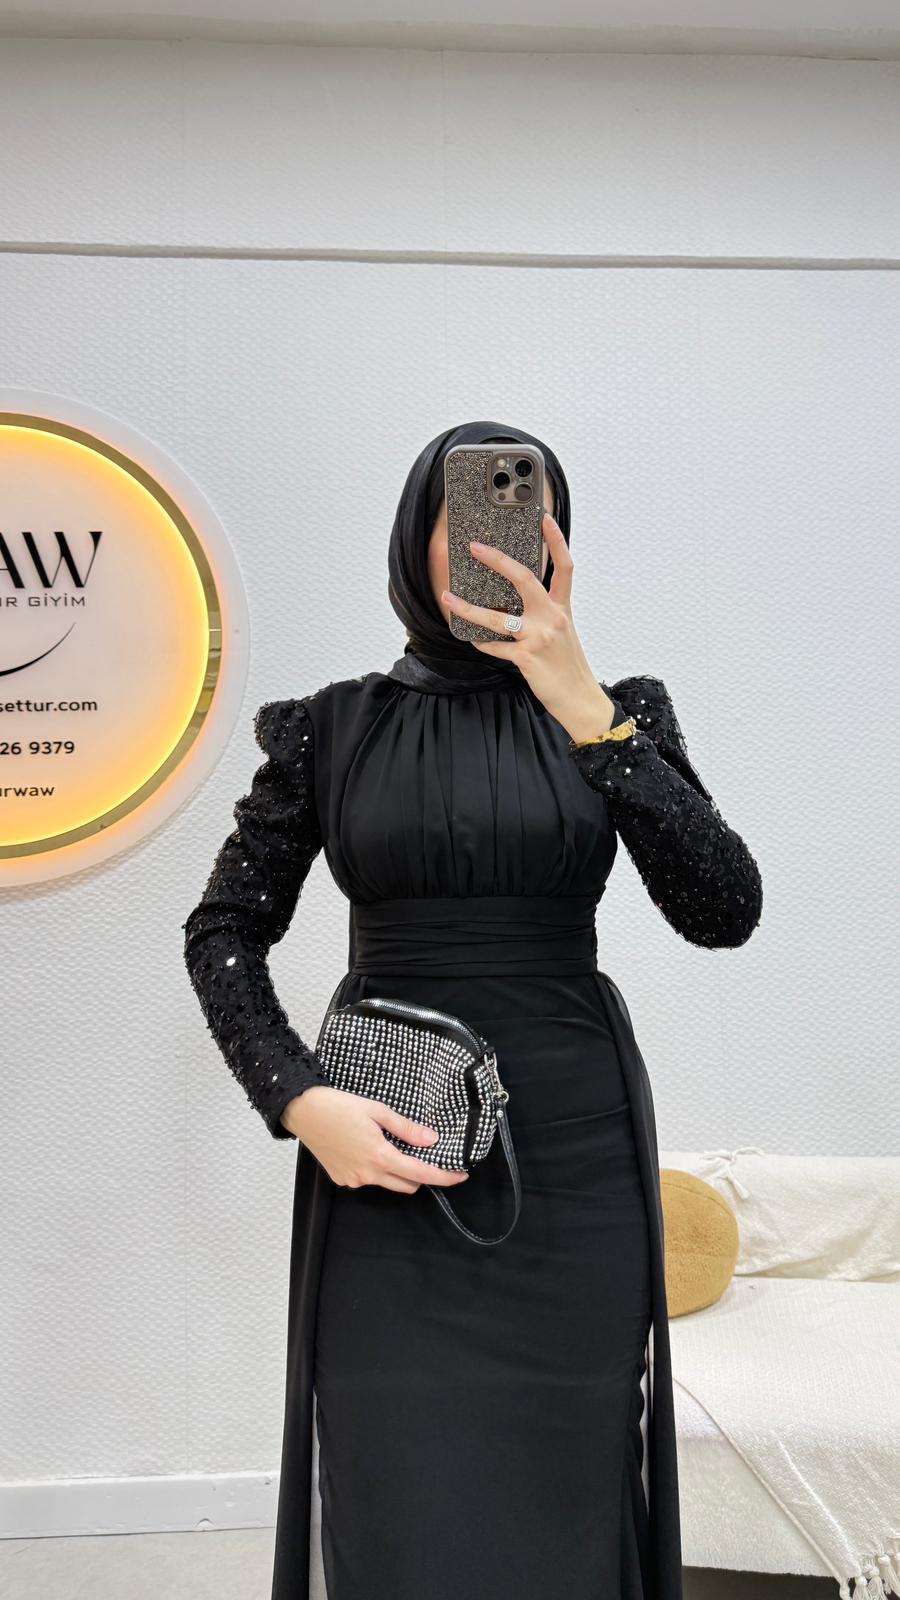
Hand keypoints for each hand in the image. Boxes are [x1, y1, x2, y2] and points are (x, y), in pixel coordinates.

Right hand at [280, 1085, 469, 1193]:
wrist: (303, 1111)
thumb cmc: (338, 1106)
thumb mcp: (378, 1111)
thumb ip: (406, 1128)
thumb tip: (431, 1140)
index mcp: (380, 1156)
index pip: (421, 1174)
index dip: (443, 1177)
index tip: (459, 1176)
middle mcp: (367, 1174)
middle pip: (407, 1184)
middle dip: (421, 1174)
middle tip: (424, 1154)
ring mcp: (353, 1180)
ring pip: (387, 1183)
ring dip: (397, 1171)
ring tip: (391, 1145)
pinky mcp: (342, 1179)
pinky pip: (368, 1179)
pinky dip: (376, 1169)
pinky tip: (368, 1149)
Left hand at [440, 511, 616, 743]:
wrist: (579, 698)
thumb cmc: (568, 665)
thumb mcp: (562, 632)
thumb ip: (544, 613)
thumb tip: (513, 601)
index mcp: (562, 608)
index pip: (563, 567)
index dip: (556, 540)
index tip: (544, 518)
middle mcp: (552, 617)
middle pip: (524, 579)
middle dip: (497, 560)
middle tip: (475, 547)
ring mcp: (539, 637)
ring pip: (497, 617)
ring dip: (468, 608)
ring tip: (448, 598)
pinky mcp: (527, 658)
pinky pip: (496, 647)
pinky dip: (482, 643)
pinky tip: (472, 639)